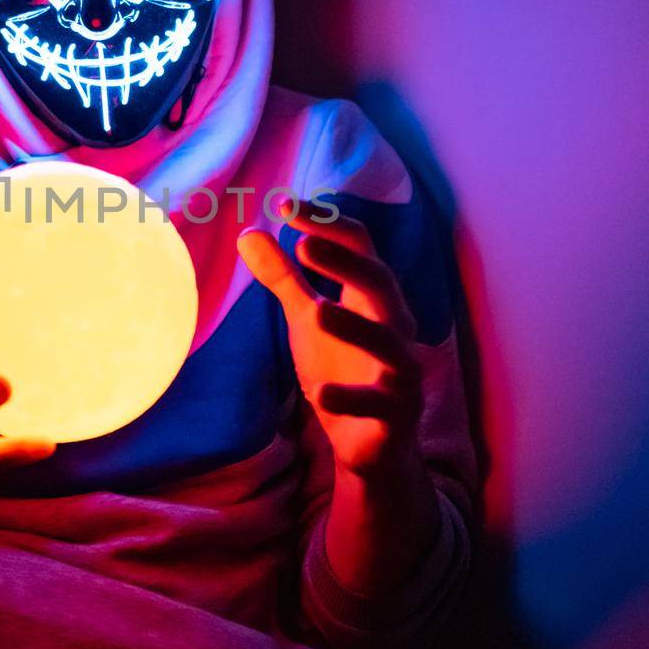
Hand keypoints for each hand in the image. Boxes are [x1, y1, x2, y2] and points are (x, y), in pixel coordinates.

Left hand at [237, 201, 423, 481]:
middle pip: (381, 284)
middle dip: (347, 263)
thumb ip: (283, 278)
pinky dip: (352, 398)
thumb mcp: (307, 318)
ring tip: (317, 311)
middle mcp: (394, 326)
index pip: (361, 248)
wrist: (371, 442)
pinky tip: (320, 394)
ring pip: (390, 343)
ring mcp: (401, 371)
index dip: (328, 226)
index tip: (284, 206)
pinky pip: (379, 404)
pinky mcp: (396, 414)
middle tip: (305, 243)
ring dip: (355, 326)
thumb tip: (248, 232)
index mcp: (373, 297)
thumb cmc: (343, 366)